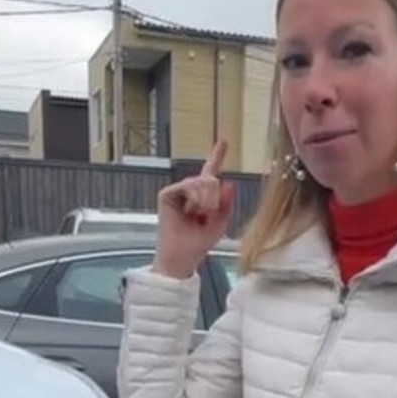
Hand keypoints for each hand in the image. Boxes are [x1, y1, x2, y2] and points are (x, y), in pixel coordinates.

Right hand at [153, 139, 233, 279]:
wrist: (180, 257)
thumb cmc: (198, 244)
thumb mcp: (220, 224)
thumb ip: (226, 204)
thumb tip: (228, 183)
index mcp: (202, 197)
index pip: (210, 173)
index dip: (216, 156)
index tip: (224, 140)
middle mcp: (188, 191)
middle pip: (211, 179)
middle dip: (214, 199)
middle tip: (206, 216)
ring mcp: (177, 191)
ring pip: (202, 182)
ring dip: (207, 201)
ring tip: (198, 216)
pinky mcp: (167, 194)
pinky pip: (190, 186)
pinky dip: (196, 198)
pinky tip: (191, 211)